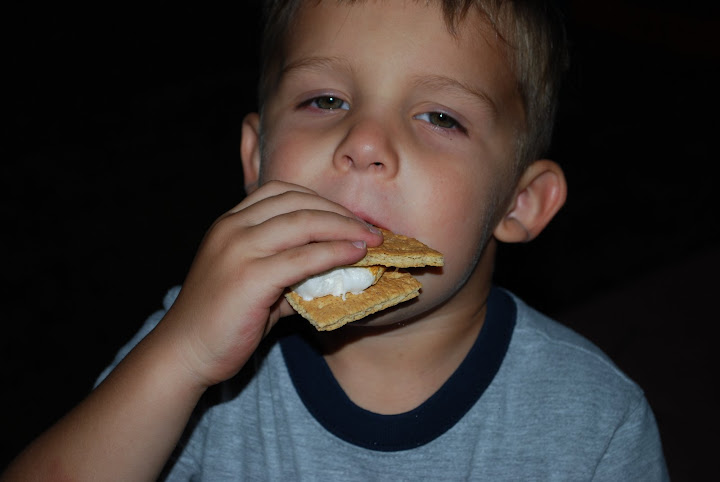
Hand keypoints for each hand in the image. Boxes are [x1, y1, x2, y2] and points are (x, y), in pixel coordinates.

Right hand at [158, 180, 382, 387]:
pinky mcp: (249, 277)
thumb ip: (290, 270)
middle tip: (371, 230)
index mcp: (231, 222)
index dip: (322, 201)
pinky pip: (303, 257)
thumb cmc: (222, 320)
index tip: (349, 218)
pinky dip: (334, 253)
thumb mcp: (255, 282)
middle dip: (341, 213)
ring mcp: (238, 249)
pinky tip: (354, 256)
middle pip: (299, 202)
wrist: (185, 352)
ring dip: (345, 228)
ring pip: (304, 223)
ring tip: (372, 240)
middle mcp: (232, 227)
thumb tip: (337, 268)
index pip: (283, 192)